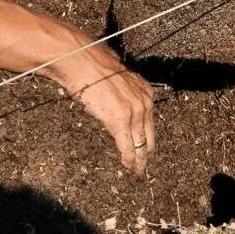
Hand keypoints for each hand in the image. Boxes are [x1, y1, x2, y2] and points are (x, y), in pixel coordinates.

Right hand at [51, 41, 154, 175]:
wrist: (84, 62)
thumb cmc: (95, 70)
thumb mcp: (118, 83)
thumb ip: (125, 97)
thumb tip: (119, 108)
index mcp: (145, 92)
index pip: (150, 122)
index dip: (148, 138)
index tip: (147, 150)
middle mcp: (144, 101)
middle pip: (148, 135)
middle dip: (146, 153)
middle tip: (143, 167)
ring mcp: (133, 111)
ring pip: (139, 143)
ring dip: (137, 160)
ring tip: (136, 171)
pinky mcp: (120, 120)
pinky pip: (127, 146)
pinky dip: (128, 159)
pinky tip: (127, 166)